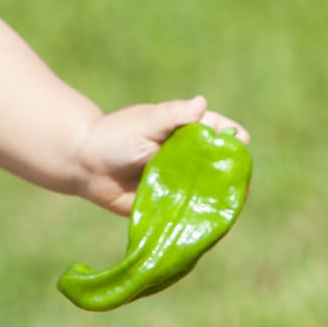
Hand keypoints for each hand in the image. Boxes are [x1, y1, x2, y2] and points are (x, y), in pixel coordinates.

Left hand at [73, 95, 247, 215]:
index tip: (241, 142)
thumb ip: (173, 115)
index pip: (218, 130)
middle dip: (233, 172)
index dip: (233, 136)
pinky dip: (200, 217)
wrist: (85, 166)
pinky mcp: (169, 206)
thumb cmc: (116, 137)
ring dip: (219, 197)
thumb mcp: (146, 122)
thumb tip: (201, 103)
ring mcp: (180, 183)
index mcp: (186, 131)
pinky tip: (211, 223)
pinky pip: (189, 212)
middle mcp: (188, 157)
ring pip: (208, 190)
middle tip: (242, 181)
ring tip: (230, 205)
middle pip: (219, 164)